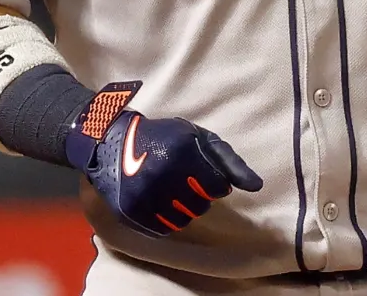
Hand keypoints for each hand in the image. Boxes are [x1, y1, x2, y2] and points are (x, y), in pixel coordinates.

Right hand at [64, 81, 262, 236]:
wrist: (110, 142)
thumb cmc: (161, 137)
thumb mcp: (197, 136)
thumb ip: (228, 160)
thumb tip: (255, 186)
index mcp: (183, 152)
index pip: (219, 187)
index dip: (214, 181)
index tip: (201, 173)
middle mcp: (164, 175)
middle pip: (203, 206)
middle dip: (198, 194)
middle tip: (182, 179)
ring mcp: (145, 195)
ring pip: (185, 219)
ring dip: (183, 208)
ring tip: (170, 189)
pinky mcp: (131, 211)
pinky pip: (165, 228)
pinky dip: (166, 218)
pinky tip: (159, 201)